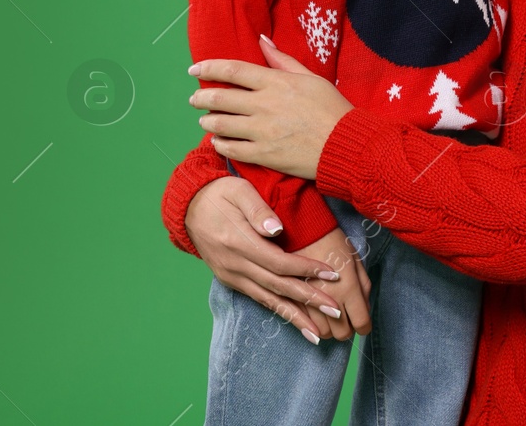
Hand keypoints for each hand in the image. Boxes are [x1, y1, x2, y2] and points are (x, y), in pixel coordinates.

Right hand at [185, 176, 368, 343]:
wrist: (188, 207)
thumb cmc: (220, 194)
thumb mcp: (239, 191)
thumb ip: (258, 209)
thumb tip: (276, 230)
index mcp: (239, 242)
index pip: (279, 262)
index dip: (306, 270)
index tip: (332, 274)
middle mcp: (235, 265)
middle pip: (277, 286)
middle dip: (308, 300)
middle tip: (336, 310)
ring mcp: (232, 275)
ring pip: (268, 300)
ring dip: (295, 317)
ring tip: (318, 334)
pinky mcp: (232, 280)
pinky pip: (259, 299)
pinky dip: (279, 312)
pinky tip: (296, 324)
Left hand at [188, 34, 353, 179]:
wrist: (346, 145)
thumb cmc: (332, 109)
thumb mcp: (311, 78)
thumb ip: (283, 60)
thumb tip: (262, 40)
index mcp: (276, 83)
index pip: (233, 71)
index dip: (209, 67)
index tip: (195, 68)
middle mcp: (264, 105)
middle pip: (220, 98)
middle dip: (201, 97)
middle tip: (195, 98)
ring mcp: (262, 132)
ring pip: (220, 124)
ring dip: (207, 120)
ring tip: (205, 119)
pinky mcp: (264, 155)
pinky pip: (231, 149)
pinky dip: (219, 143)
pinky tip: (218, 140)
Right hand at [294, 226, 372, 341]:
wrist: (301, 226)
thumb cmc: (332, 240)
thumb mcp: (354, 260)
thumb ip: (363, 286)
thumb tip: (364, 309)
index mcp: (348, 288)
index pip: (361, 322)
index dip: (364, 326)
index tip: (363, 325)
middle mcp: (327, 299)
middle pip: (341, 333)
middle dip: (347, 329)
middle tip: (347, 319)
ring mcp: (308, 303)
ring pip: (321, 332)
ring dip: (329, 329)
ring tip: (331, 318)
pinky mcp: (290, 299)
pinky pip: (304, 324)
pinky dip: (310, 326)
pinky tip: (315, 323)